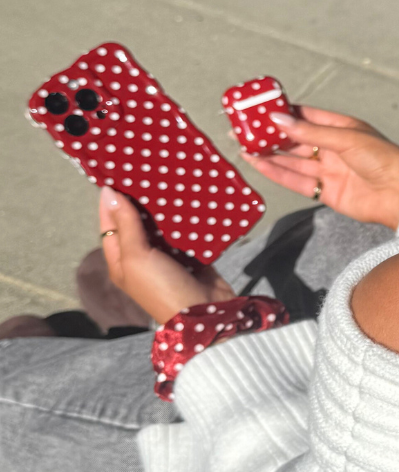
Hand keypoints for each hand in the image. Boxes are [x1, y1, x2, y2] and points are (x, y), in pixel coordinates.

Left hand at [99, 187, 234, 325]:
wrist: (203, 312)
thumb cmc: (161, 288)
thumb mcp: (136, 257)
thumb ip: (126, 225)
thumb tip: (109, 193)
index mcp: (122, 261)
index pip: (110, 225)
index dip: (110, 202)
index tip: (115, 174)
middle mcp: (142, 257)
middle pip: (137, 222)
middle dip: (140, 199)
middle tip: (147, 171)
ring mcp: (168, 256)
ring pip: (163, 224)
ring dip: (166, 206)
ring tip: (170, 178)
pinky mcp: (191, 254)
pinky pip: (187, 230)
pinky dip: (189, 216)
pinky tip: (192, 197)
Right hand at [240, 106, 398, 229]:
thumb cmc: (382, 159)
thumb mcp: (346, 139)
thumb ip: (310, 132)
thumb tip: (279, 119)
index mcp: (342, 127)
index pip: (307, 116)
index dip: (284, 113)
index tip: (260, 109)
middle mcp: (333, 147)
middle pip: (296, 139)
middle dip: (272, 135)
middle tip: (245, 130)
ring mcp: (328, 169)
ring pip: (293, 159)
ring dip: (269, 154)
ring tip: (244, 147)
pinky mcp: (325, 190)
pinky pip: (296, 179)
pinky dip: (277, 172)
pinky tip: (259, 164)